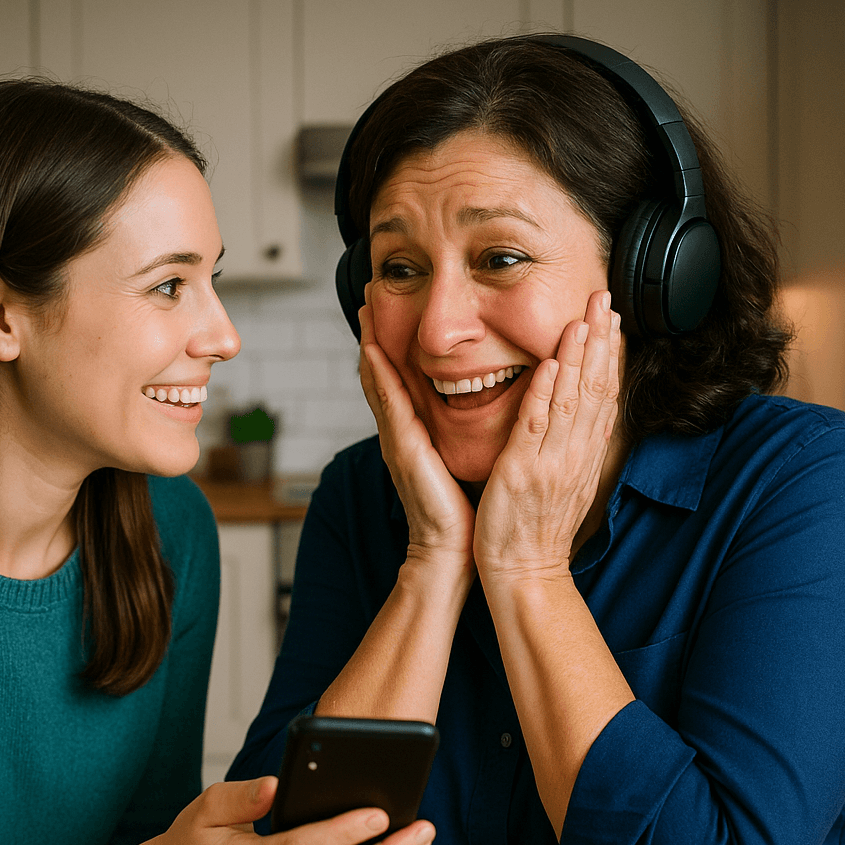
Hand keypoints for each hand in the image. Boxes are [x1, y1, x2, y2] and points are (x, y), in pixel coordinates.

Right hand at [358, 286, 474, 573]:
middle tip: (369, 293)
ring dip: (369, 343)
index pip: (402, 380)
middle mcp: (402, 433)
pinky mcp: (404, 450)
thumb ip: (460, 433)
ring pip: (380, 382)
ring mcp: (398, 441)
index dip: (392, 345)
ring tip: (365, 308)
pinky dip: (378, 378)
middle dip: (374, 333)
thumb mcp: (462, 459)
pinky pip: (389, 406)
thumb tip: (479, 405)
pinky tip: (371, 351)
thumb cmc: (462, 510)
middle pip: (382, 373)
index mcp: (417, 434)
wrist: (451, 551)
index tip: (390, 310)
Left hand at [473, 289, 620, 581]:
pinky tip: (553, 364)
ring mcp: (552, 462)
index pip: (603, 394)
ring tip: (584, 317)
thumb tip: (580, 417)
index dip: (609, 354)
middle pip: (596, 388)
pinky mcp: (524, 472)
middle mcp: (575, 454)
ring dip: (579, 356)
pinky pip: (538, 427)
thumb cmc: (536, 530)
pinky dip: (547, 394)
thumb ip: (570, 447)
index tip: (613, 318)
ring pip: (572, 400)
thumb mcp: (564, 483)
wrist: (525, 573)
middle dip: (601, 340)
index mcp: (583, 455)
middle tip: (604, 297)